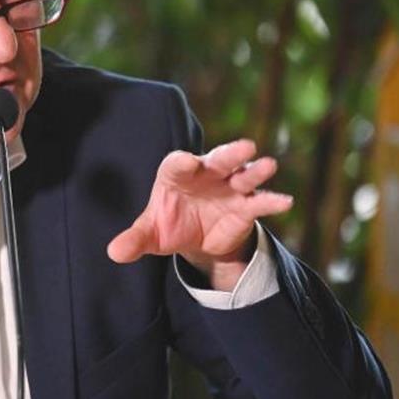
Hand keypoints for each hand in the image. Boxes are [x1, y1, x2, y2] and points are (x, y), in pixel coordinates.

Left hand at [106, 139, 292, 289]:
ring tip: (268, 165)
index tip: (188, 163)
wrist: (197, 239)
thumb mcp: (151, 235)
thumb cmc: (170, 224)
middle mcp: (206, 174)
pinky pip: (259, 202)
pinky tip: (285, 202)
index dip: (183, 162)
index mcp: (177, 173)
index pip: (178, 163)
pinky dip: (272, 201)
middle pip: (218, 159)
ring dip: (255, 170)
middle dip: (230, 153)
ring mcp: (229, 188)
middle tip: (244, 146)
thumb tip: (114, 252)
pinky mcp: (246, 207)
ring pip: (244, 174)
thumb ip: (135, 239)